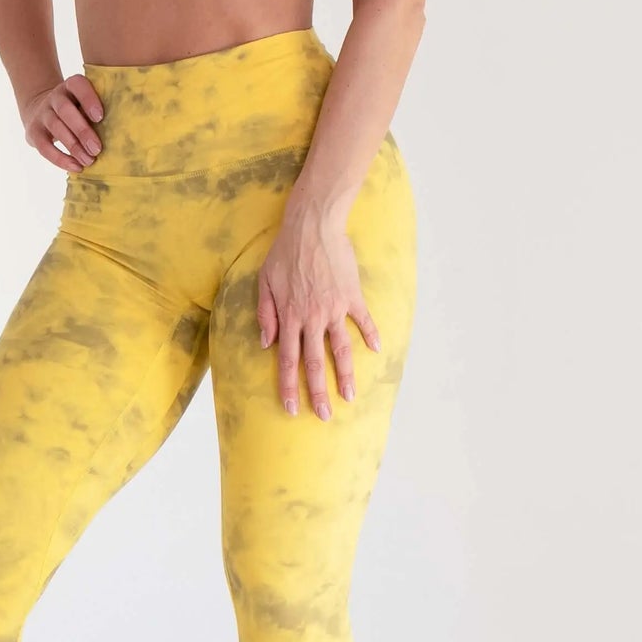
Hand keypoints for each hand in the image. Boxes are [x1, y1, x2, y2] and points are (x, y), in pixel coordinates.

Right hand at [20, 74, 104, 171]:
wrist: (41, 111)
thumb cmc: (76, 110)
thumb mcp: (85, 103)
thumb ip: (98, 112)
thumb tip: (119, 132)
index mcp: (71, 86)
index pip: (78, 86)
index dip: (88, 99)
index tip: (100, 117)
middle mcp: (55, 96)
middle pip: (66, 111)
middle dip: (82, 131)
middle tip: (97, 149)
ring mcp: (42, 113)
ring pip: (56, 128)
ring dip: (73, 146)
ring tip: (89, 161)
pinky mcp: (34, 131)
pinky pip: (44, 146)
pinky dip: (60, 159)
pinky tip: (75, 167)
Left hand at [256, 214, 381, 418]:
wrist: (312, 226)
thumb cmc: (284, 252)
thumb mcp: (264, 281)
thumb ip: (265, 314)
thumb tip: (265, 343)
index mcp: (289, 317)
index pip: (288, 360)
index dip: (289, 386)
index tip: (291, 408)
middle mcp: (312, 317)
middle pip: (314, 362)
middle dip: (318, 392)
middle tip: (324, 415)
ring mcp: (334, 308)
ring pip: (341, 349)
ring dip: (346, 375)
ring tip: (350, 396)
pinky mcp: (351, 296)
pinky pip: (363, 320)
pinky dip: (371, 335)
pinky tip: (377, 350)